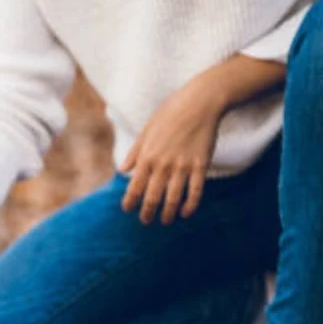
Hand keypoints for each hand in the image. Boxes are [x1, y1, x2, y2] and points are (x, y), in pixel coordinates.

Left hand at [120, 77, 225, 224]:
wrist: (200, 102)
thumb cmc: (170, 113)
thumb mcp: (147, 130)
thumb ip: (135, 153)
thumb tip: (122, 170)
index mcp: (147, 156)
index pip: (134, 187)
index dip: (130, 202)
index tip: (128, 209)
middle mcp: (163, 164)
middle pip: (152, 197)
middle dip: (147, 213)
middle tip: (146, 221)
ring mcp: (183, 166)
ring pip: (173, 199)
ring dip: (167, 214)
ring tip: (165, 221)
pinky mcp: (201, 165)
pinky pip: (195, 192)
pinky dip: (190, 206)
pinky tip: (186, 213)